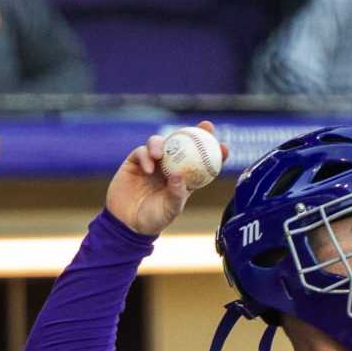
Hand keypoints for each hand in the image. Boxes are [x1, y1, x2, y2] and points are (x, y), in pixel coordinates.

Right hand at [104, 119, 225, 239]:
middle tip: (205, 126)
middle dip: (195, 132)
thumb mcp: (169, 210)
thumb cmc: (153, 219)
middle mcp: (168, 167)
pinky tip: (149, 168)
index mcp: (183, 178)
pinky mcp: (135, 162)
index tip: (224, 147)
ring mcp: (152, 162)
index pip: (200, 162)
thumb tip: (179, 176)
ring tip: (160, 155)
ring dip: (163, 144)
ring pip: (161, 143)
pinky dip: (146, 156)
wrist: (127, 224)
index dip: (213, 152)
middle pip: (183, 144)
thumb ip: (176, 194)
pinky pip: (141, 152)